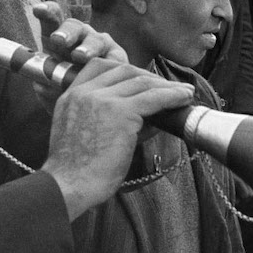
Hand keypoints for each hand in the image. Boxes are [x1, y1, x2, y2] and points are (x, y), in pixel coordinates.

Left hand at [31, 2, 128, 110]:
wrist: (91, 107)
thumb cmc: (65, 91)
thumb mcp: (50, 89)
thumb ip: (45, 85)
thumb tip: (42, 85)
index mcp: (59, 39)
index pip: (52, 20)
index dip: (47, 12)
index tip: (38, 10)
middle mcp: (80, 36)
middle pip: (74, 27)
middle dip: (66, 32)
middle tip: (58, 40)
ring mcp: (100, 44)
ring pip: (95, 41)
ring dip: (87, 48)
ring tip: (80, 56)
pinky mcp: (117, 58)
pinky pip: (114, 59)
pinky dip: (108, 63)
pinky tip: (106, 69)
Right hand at [41, 58, 194, 220]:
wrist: (69, 185)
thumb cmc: (76, 172)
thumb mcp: (81, 135)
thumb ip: (104, 120)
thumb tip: (145, 120)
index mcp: (71, 96)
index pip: (99, 66)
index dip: (124, 70)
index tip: (141, 79)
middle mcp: (85, 92)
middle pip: (123, 70)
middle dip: (148, 76)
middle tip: (165, 87)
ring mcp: (102, 99)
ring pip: (141, 81)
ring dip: (165, 86)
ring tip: (182, 93)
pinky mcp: (120, 112)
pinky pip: (153, 97)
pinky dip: (172, 95)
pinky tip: (183, 99)